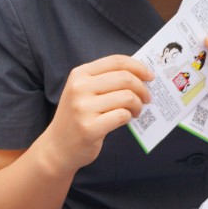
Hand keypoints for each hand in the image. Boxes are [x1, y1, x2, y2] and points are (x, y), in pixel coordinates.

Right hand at [36, 55, 151, 171]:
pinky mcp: (90, 127)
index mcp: (79, 74)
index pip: (116, 61)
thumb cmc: (77, 117)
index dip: (138, 66)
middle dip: (142, 88)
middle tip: (147, 98)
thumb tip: (140, 74)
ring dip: (138, 104)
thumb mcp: (83, 92)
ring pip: (126, 97)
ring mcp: (83, 108)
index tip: (150, 76)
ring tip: (136, 111)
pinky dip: (129, 117)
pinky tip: (126, 119)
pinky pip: (122, 116)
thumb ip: (106, 80)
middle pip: (125, 78)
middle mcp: (79, 88)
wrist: (57, 147)